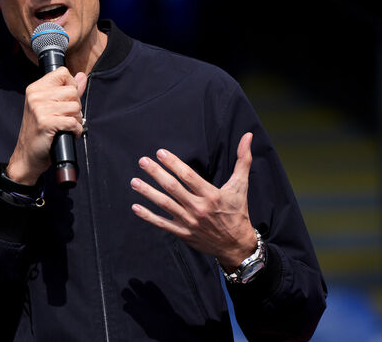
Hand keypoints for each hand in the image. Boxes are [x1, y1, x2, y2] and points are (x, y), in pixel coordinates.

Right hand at [7, 68, 87, 184]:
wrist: (27, 157)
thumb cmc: (39, 133)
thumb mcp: (50, 107)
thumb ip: (67, 91)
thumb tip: (82, 76)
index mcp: (35, 89)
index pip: (62, 73)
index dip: (71, 85)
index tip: (67, 99)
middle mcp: (35, 96)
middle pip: (72, 91)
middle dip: (76, 106)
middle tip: (66, 117)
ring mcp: (39, 109)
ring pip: (75, 106)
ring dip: (77, 120)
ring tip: (67, 126)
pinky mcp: (46, 123)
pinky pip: (73, 122)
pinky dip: (76, 130)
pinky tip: (68, 133)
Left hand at [130, 133, 256, 270]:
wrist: (237, 245)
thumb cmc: (238, 212)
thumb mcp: (241, 185)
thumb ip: (243, 160)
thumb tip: (248, 136)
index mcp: (211, 195)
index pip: (188, 176)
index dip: (173, 163)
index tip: (160, 153)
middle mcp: (199, 208)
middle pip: (173, 188)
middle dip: (156, 173)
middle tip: (143, 161)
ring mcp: (189, 222)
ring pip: (164, 205)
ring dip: (148, 192)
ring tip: (134, 181)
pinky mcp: (183, 233)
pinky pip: (162, 224)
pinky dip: (148, 216)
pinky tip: (135, 206)